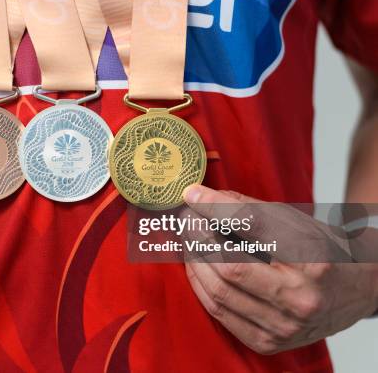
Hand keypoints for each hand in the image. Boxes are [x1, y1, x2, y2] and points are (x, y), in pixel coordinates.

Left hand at [182, 185, 377, 354]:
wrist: (352, 291)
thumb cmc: (320, 250)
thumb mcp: (293, 220)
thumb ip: (245, 208)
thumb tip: (198, 197)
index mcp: (312, 258)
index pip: (251, 227)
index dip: (215, 209)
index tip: (192, 196)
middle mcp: (301, 297)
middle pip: (229, 266)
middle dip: (198, 238)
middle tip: (187, 220)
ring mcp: (285, 325)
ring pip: (219, 292)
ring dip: (194, 262)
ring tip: (188, 240)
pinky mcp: (269, 342)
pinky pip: (220, 313)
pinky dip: (201, 286)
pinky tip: (197, 266)